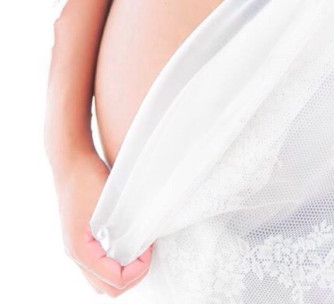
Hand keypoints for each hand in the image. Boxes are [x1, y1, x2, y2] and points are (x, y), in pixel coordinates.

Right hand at [54, 146, 152, 294]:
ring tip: (139, 251)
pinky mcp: (79, 240)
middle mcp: (75, 254)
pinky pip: (97, 266)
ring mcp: (75, 248)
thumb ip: (123, 229)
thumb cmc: (87, 177)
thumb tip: (144, 246)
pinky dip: (114, 264)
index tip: (149, 249)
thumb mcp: (108, 204)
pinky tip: (127, 245)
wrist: (70, 160)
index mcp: (81, 250)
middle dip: (132, 276)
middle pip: (107, 288)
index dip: (138, 270)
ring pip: (100, 280)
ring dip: (122, 272)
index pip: (115, 280)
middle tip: (147, 254)